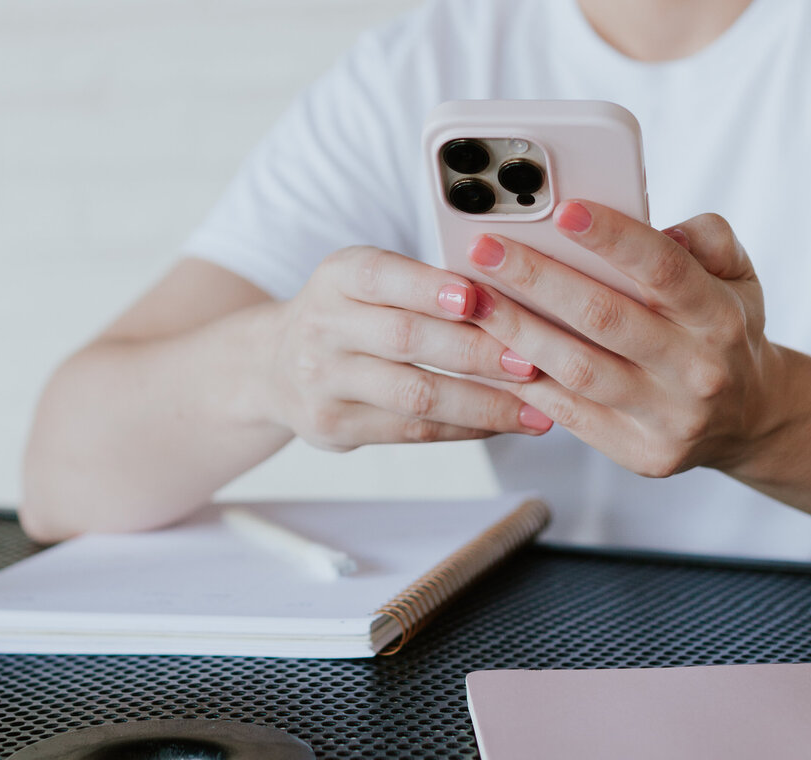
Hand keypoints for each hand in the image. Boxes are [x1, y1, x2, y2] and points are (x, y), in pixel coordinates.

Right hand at [263, 245, 554, 450]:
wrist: (273, 365)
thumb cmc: (348, 315)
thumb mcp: (367, 281)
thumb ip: (423, 285)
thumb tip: (514, 297)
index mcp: (338, 276)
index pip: (384, 277)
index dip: (431, 288)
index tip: (480, 297)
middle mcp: (322, 326)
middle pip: (406, 339)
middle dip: (478, 351)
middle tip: (534, 360)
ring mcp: (323, 382)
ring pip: (414, 395)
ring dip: (483, 403)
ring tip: (536, 407)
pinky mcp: (332, 427)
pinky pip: (411, 431)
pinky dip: (464, 428)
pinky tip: (503, 424)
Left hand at [465, 201, 787, 476]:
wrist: (749, 417)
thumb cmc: (723, 329)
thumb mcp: (737, 276)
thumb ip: (707, 238)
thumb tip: (661, 226)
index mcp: (719, 316)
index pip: (663, 268)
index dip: (612, 237)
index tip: (562, 210)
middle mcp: (697, 369)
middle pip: (605, 318)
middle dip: (538, 279)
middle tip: (485, 248)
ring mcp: (668, 417)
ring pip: (577, 369)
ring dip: (517, 332)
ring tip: (472, 298)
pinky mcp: (639, 452)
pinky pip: (568, 412)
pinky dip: (522, 379)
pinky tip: (486, 349)